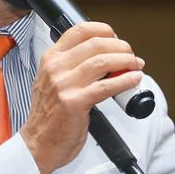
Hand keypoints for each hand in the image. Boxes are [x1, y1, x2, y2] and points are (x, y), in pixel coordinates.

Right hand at [19, 21, 143, 173]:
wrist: (38, 143)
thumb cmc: (49, 116)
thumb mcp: (54, 81)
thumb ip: (73, 66)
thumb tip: (107, 58)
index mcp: (51, 58)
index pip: (80, 30)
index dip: (105, 30)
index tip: (116, 39)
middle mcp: (55, 68)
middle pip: (96, 43)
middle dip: (121, 46)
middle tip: (130, 55)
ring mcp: (64, 85)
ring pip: (103, 61)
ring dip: (126, 61)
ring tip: (136, 65)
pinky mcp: (74, 102)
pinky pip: (106, 86)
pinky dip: (125, 80)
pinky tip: (133, 80)